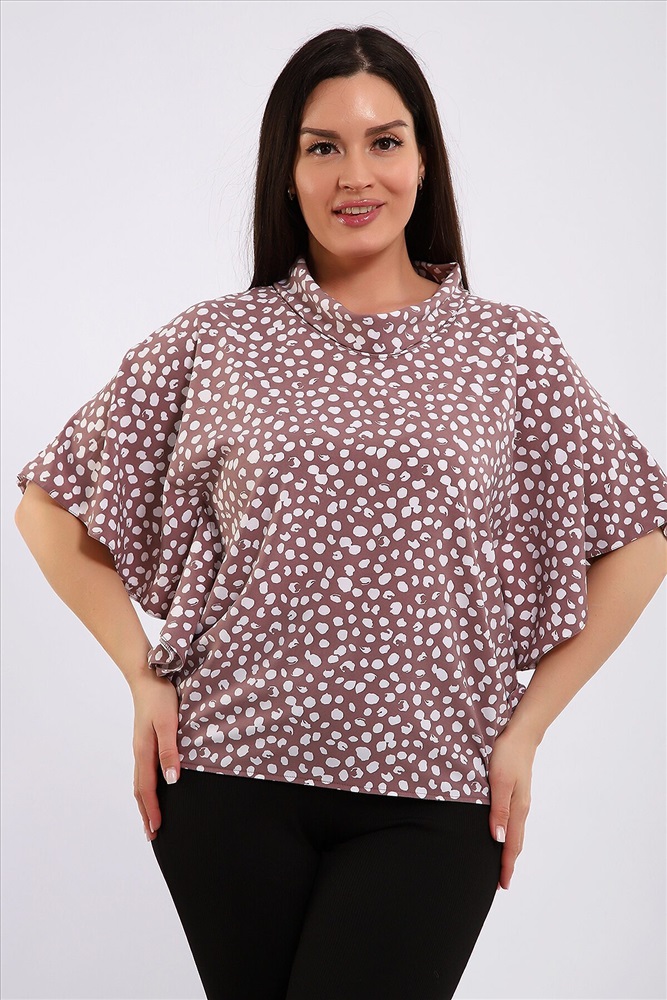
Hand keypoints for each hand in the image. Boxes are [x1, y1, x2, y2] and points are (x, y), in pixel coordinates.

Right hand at [130, 672, 180, 842]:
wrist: (147, 676)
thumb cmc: (160, 698)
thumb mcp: (169, 724)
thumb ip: (170, 751)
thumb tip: (172, 780)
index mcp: (144, 751)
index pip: (148, 789)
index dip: (153, 810)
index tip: (157, 830)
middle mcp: (139, 752)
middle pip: (140, 790)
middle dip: (145, 813)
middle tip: (151, 835)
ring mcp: (140, 746)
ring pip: (140, 781)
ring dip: (144, 802)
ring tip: (150, 818)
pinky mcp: (144, 740)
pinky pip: (142, 771)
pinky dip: (145, 787)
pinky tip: (151, 787)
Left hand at [488, 727, 536, 889]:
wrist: (521, 734)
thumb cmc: (507, 754)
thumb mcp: (499, 781)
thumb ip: (498, 809)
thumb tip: (499, 839)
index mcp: (517, 808)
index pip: (511, 845)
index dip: (505, 866)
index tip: (502, 885)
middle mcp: (521, 808)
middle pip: (515, 843)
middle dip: (508, 864)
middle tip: (500, 883)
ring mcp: (520, 800)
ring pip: (515, 832)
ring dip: (509, 850)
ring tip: (501, 865)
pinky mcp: (517, 792)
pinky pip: (514, 821)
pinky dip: (509, 835)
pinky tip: (502, 835)